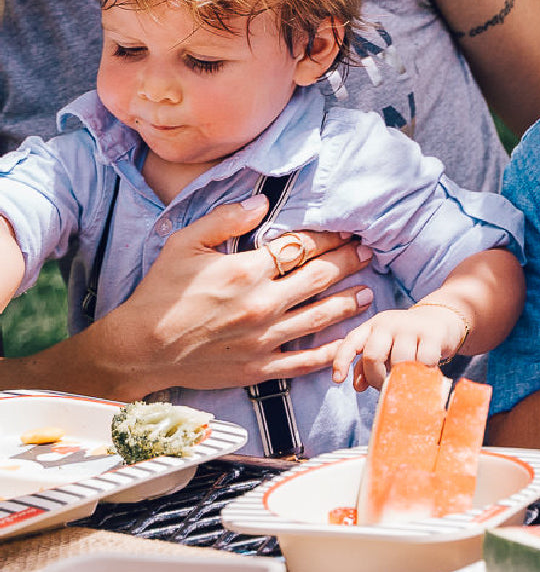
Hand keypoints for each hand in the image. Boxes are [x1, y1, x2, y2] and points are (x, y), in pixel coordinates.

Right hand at [116, 196, 373, 392]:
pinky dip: (328, 352)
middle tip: (369, 252)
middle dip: (348, 262)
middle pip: (318, 277)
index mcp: (246, 270)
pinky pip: (302, 361)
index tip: (347, 230)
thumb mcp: (184, 243)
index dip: (329, 237)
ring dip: (347, 302)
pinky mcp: (258, 367)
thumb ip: (224, 219)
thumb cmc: (160, 292)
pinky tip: (345, 341)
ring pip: (319, 317)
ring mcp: (263, 339)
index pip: (300, 247)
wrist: (138, 349)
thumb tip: (261, 203)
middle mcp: (261, 304)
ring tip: (367, 292)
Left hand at [331, 302, 469, 390]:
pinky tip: (425, 374)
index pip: (351, 342)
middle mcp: (388, 323)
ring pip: (399, 361)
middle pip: (372, 355)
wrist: (443, 318)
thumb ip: (367, 366)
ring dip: (402, 378)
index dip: (341, 361)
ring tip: (407, 380)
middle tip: (385, 386)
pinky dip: (423, 374)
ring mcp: (410, 327)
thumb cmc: (407, 339)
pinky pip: (423, 362)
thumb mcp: (385, 347)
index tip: (338, 380)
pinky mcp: (432, 334)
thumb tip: (358, 386)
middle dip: (376, 378)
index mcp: (373, 326)